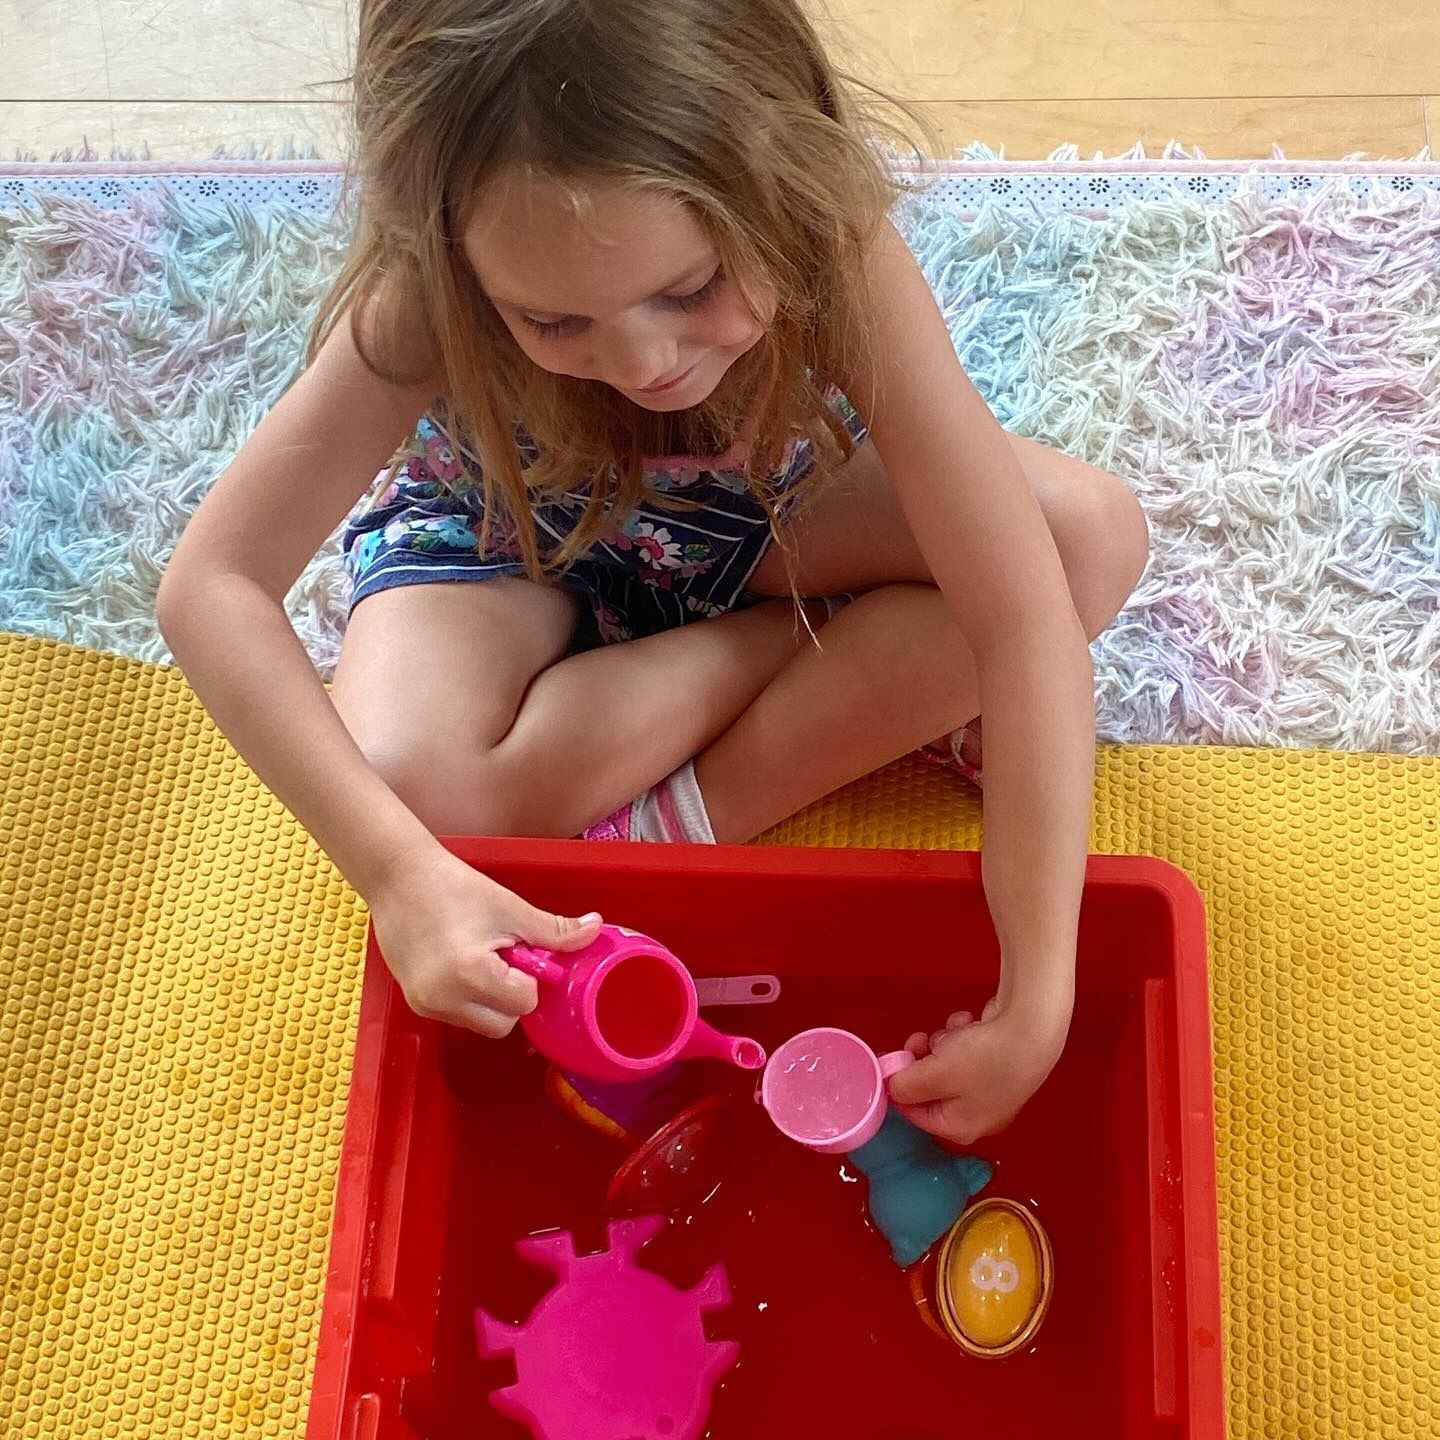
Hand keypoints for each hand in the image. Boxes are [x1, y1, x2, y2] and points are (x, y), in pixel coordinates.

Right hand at [370, 844, 601, 1036]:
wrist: (398, 878)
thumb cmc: (452, 887)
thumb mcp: (509, 908)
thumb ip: (553, 930)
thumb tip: (594, 929)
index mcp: (470, 974)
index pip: (524, 1002)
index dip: (531, 977)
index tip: (522, 952)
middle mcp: (443, 999)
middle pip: (503, 1024)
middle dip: (513, 996)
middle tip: (505, 957)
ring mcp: (426, 1004)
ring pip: (480, 1023)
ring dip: (491, 1000)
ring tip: (482, 957)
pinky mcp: (415, 1002)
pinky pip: (458, 1015)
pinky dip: (469, 998)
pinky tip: (463, 964)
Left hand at [887, 993, 1071, 1145]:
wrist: (1033, 1028)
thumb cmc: (983, 1058)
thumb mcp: (934, 1075)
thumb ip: (905, 1085)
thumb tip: (893, 1088)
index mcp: (959, 1128)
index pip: (913, 1112)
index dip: (899, 1083)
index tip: (894, 1058)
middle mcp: (976, 1115)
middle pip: (930, 1086)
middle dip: (924, 1058)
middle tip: (920, 1039)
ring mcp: (990, 1089)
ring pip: (947, 1063)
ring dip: (945, 1042)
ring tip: (959, 1031)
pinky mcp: (999, 1063)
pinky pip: (967, 1051)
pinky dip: (965, 1035)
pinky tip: (973, 1023)